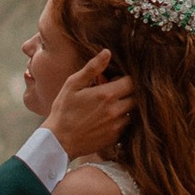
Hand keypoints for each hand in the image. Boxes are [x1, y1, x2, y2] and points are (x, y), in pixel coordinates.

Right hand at [44, 47, 134, 163]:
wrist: (58, 141)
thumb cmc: (63, 110)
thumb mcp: (73, 84)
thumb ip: (92, 68)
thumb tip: (107, 52)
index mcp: (106, 95)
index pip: (132, 82)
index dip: (125, 79)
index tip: (114, 80)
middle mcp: (115, 110)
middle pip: (136, 97)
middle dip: (128, 92)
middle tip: (113, 92)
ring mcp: (117, 125)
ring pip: (133, 111)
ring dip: (126, 106)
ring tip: (110, 105)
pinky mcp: (115, 137)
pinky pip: (128, 125)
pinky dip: (122, 119)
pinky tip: (107, 118)